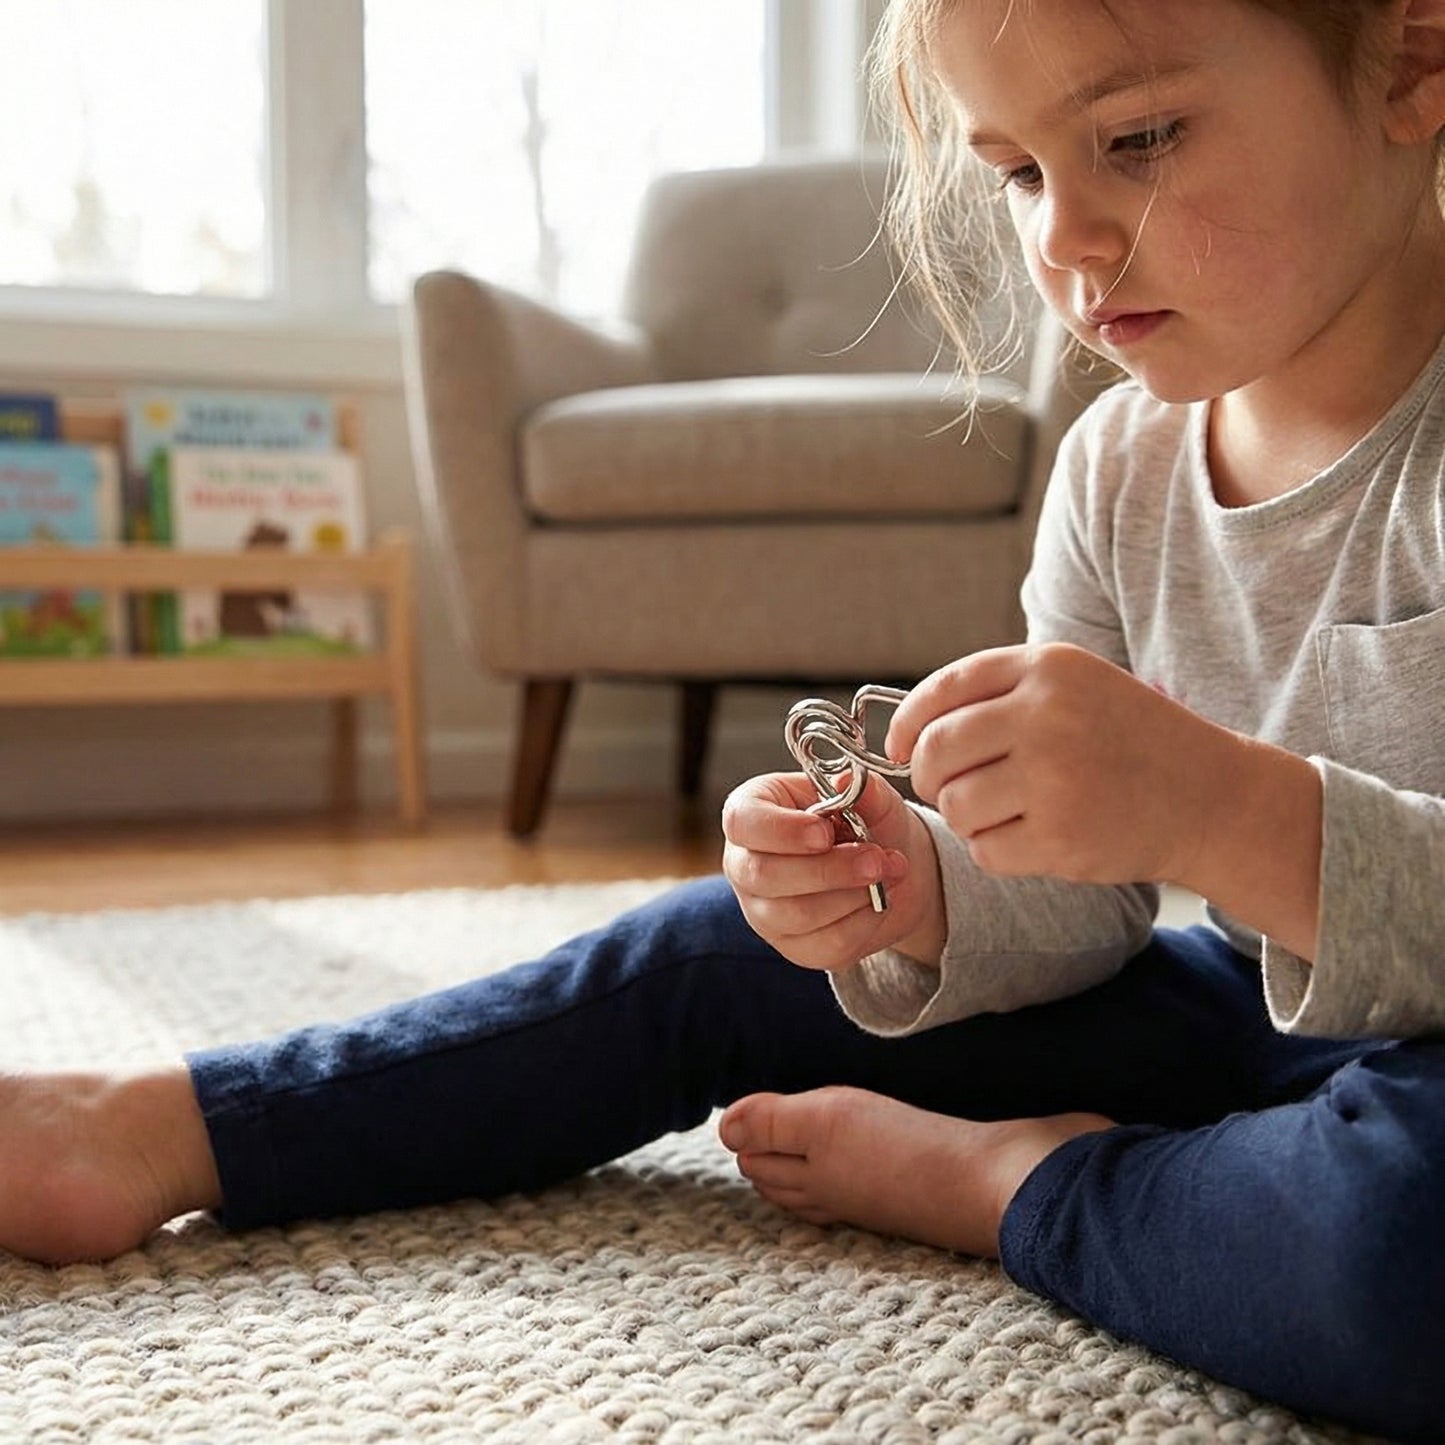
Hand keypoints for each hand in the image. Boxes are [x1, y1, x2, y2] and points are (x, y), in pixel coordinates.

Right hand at [721, 770, 944, 971]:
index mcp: (751, 813)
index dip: (781, 831)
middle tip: (876, 858)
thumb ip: (862, 789)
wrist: (889, 867)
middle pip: (764, 875)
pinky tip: (880, 900)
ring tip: (889, 872)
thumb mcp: (870, 797)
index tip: (825, 833)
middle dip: (827, 869)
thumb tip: (844, 781)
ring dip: (852, 895)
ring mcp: (764, 912)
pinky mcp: (793, 947)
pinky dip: (863, 922)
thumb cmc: (865, 821)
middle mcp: (745, 864)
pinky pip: (825, 944)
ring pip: (796, 914)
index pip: (742, 822)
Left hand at [887, 642, 1241, 886]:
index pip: (943, 690)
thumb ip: (1001, 694)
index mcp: (1049, 669)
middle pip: (935, 751)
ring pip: (953, 805)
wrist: (1211, 798)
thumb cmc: (1129, 741)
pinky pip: (984, 850)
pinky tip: (1032, 837)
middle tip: (946, 787)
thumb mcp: (1075, 687)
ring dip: (965, 816)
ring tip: (1005, 812)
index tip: (898, 748)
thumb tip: (908, 727)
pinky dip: (995, 851)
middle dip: (928, 776)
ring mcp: (1054, 779)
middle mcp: (1048, 716)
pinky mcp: (1061, 838)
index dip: (907, 723)